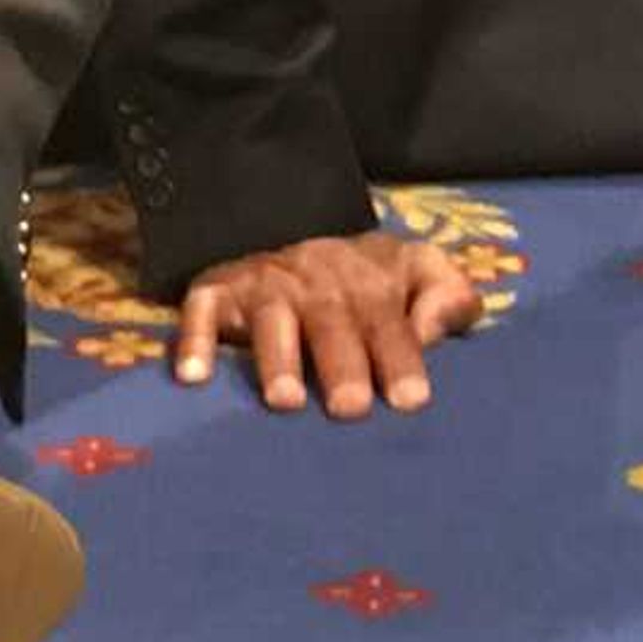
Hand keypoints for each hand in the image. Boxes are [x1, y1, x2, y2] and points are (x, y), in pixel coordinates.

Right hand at [173, 231, 483, 419]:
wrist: (297, 233)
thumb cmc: (368, 280)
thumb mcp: (418, 271)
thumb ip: (448, 296)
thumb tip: (439, 327)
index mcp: (368, 280)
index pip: (389, 319)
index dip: (400, 356)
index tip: (410, 399)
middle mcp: (314, 280)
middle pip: (330, 321)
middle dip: (340, 363)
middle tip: (350, 408)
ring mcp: (264, 285)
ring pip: (270, 318)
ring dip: (277, 358)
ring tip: (285, 401)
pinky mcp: (217, 290)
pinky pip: (201, 309)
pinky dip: (194, 339)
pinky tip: (194, 376)